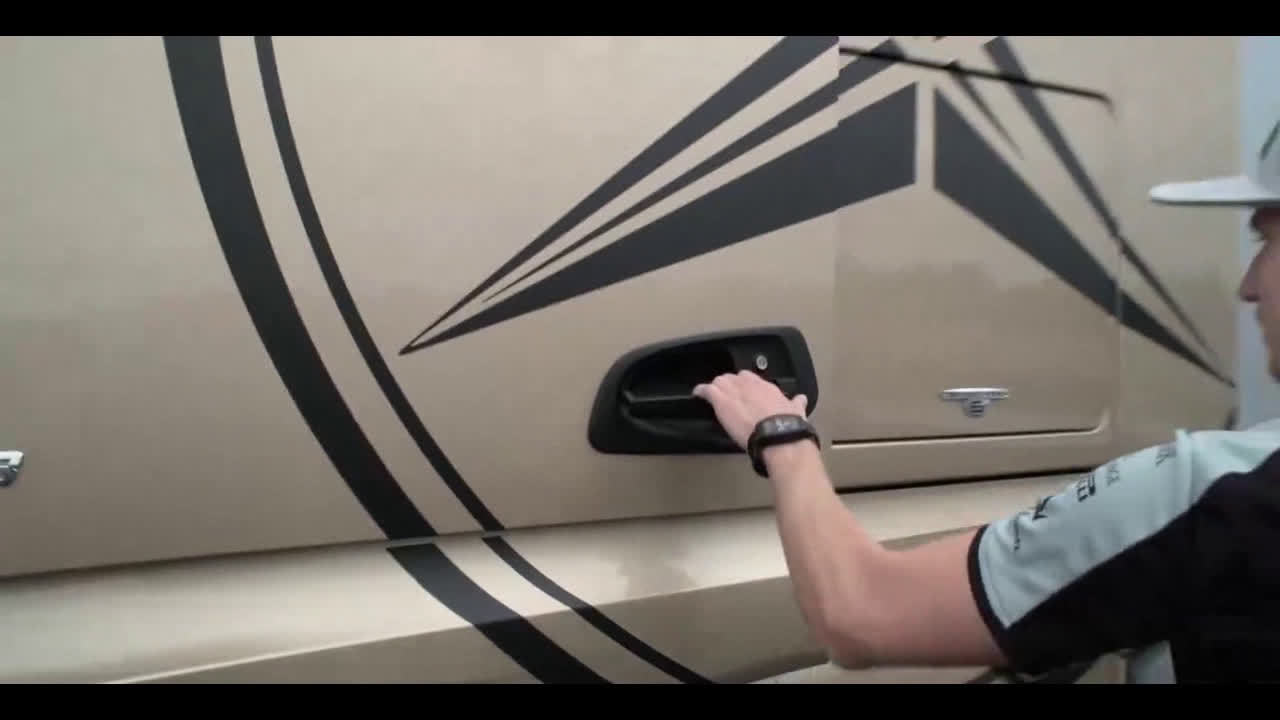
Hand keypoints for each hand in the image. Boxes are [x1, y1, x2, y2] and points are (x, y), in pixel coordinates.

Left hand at [692, 370, 808, 449]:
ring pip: (719, 382)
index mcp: (766, 387)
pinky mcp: (722, 401)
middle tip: (726, 393)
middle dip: (728, 384)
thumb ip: (796, 403)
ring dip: (716, 387)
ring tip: (711, 393)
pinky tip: (697, 393)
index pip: (750, 377)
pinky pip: (707, 390)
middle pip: (733, 378)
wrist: (778, 434)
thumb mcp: (797, 411)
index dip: (743, 384)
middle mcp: (749, 385)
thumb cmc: (788, 425)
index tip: (742, 390)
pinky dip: (701, 391)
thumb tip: (801, 399)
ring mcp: (734, 392)